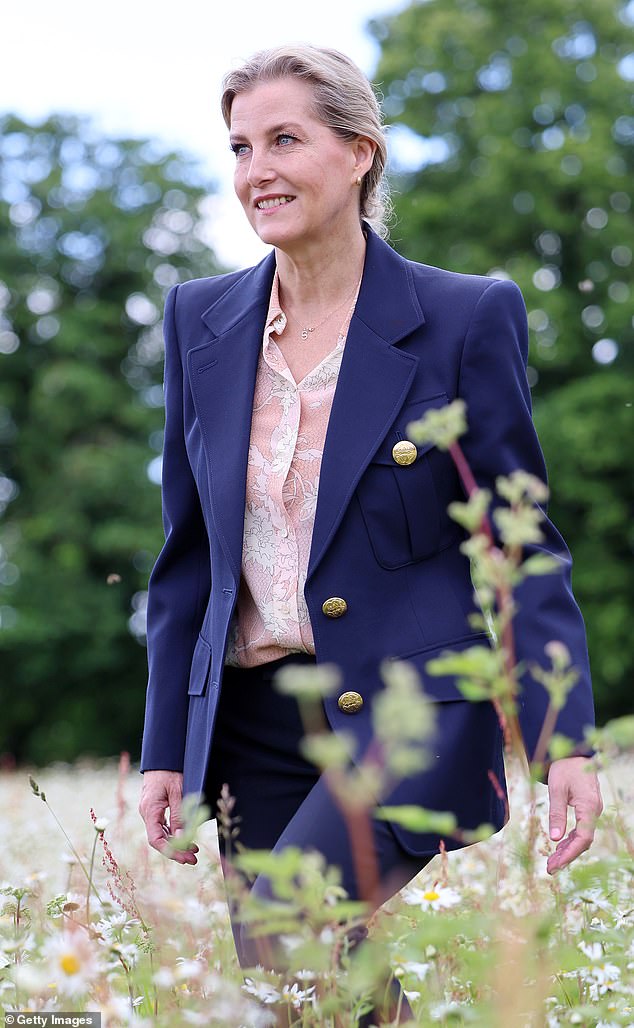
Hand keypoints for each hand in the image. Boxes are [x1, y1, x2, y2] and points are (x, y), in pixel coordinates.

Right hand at [138, 770, 198, 864]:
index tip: (186, 857)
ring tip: (194, 850)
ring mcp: (150, 812)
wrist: (162, 757)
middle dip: (176, 851)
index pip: (156, 840)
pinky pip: (163, 826)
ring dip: (176, 843)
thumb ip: (179, 816)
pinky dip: (174, 834)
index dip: (171, 851)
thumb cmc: (170, 771)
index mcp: (150, 810)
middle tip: (193, 859)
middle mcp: (147, 813)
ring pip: (162, 834)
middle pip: (159, 840)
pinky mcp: (155, 809)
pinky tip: (186, 838)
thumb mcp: (178, 792)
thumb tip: (181, 839)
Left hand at [546, 756, 602, 874]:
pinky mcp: (588, 809)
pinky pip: (582, 829)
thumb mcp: (556, 789)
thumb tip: (555, 839)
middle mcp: (594, 811)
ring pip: (582, 837)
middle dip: (567, 856)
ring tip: (551, 862)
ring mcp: (593, 811)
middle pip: (583, 841)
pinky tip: (559, 847)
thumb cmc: (565, 768)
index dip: (570, 854)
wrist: (575, 753)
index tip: (556, 865)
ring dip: (568, 850)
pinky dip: (571, 839)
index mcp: (589, 807)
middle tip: (550, 869)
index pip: (583, 838)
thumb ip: (556, 813)